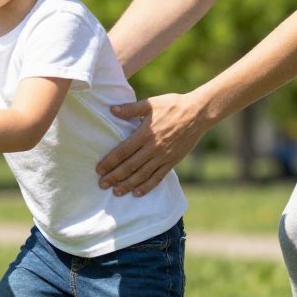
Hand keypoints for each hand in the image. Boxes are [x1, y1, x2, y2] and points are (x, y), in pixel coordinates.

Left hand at [96, 90, 212, 195]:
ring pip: (142, 175)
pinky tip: (137, 193)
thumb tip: (112, 110)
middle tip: (102, 185)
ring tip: (116, 192)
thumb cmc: (173, 105)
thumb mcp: (150, 103)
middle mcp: (153, 148)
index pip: (123, 151)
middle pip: (130, 166)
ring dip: (128, 184)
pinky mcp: (173, 161)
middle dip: (114, 177)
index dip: (109, 162)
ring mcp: (164, 156)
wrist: (198, 113)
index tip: (99, 170)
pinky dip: (147, 186)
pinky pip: (158, 177)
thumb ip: (130, 109)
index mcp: (145, 133)